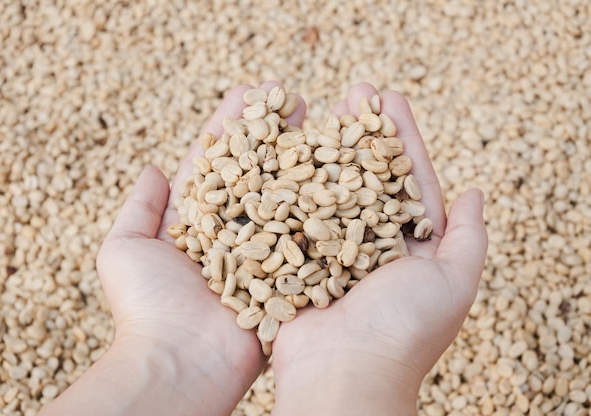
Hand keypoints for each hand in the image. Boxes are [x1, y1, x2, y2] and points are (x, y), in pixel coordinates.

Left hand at [41, 82, 305, 415]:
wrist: (181, 363)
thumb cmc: (146, 308)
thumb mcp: (124, 249)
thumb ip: (138, 209)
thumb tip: (151, 169)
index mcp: (198, 222)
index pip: (217, 163)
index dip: (233, 128)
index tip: (250, 93)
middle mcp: (235, 232)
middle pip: (257, 171)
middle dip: (273, 133)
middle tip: (292, 96)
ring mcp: (265, 252)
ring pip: (286, 196)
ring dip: (301, 157)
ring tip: (322, 118)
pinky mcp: (290, 274)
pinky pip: (308, 234)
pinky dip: (323, 204)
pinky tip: (341, 169)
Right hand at [271, 83, 487, 414]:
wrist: (342, 375)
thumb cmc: (403, 331)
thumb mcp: (455, 282)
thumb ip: (468, 238)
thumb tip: (476, 193)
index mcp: (411, 248)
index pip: (409, 181)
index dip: (401, 139)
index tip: (389, 100)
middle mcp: (371, 247)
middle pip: (366, 177)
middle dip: (361, 133)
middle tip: (354, 91)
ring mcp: (331, 252)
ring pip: (329, 189)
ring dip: (326, 148)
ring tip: (317, 108)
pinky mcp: (296, 262)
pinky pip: (293, 216)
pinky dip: (289, 184)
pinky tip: (282, 150)